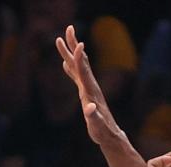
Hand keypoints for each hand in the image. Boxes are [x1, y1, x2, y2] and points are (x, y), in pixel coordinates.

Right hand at [56, 25, 117, 145]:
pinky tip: (65, 63)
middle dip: (74, 45)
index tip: (80, 44)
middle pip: (80, 62)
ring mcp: (88, 88)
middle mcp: (90, 86)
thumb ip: (93, 116)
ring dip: (70, 52)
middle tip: (68, 28)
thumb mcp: (97, 126)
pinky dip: (71, 68)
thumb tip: (89, 109)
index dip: (81, 58)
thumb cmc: (102, 131)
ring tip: (61, 39)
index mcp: (91, 91)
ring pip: (77, 66)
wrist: (109, 134)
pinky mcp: (85, 93)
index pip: (84, 71)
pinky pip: (76, 76)